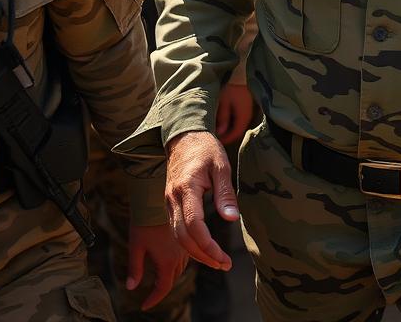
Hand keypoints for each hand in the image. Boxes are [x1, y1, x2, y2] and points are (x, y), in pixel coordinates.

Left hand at [126, 222, 188, 309]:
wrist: (156, 200)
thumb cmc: (143, 223)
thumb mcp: (135, 247)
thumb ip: (135, 269)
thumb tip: (131, 287)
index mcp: (167, 260)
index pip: (163, 288)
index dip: (153, 299)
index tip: (144, 306)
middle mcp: (179, 255)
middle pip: (172, 279)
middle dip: (161, 289)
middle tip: (151, 296)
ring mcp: (184, 247)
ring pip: (180, 269)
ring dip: (170, 277)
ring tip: (159, 282)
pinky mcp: (185, 238)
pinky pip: (184, 258)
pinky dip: (176, 265)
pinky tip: (169, 263)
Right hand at [164, 130, 237, 270]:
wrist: (184, 137)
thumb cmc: (205, 148)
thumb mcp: (221, 165)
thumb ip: (225, 193)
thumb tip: (232, 218)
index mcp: (186, 188)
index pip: (193, 225)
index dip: (207, 245)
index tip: (223, 257)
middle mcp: (172, 199)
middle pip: (183, 237)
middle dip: (203, 255)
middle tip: (224, 264)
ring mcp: (168, 202)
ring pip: (177, 237)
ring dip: (196, 253)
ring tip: (217, 261)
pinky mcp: (169, 204)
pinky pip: (176, 230)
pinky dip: (189, 244)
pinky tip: (204, 248)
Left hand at [216, 83, 253, 145]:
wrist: (243, 73)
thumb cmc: (232, 86)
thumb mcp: (224, 101)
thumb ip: (223, 117)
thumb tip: (220, 133)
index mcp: (243, 116)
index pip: (235, 134)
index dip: (225, 140)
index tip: (214, 141)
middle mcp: (248, 116)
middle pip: (237, 131)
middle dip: (226, 135)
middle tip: (214, 135)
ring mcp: (248, 111)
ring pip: (238, 125)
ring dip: (228, 128)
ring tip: (216, 127)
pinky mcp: (246, 106)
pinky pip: (239, 118)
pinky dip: (231, 121)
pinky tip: (223, 118)